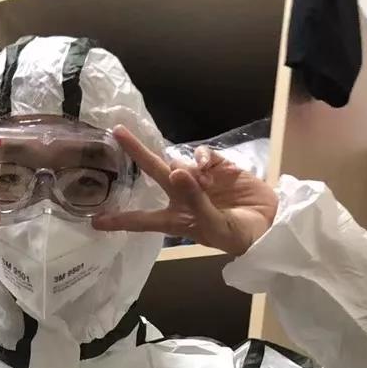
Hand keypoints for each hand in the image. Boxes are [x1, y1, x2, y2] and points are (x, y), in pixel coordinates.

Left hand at [93, 126, 278, 255]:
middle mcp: (182, 197)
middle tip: (118, 132)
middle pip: (154, 173)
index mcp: (177, 219)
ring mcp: (200, 180)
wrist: (270, 225)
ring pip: (180, 161)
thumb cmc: (239, 235)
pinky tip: (211, 167)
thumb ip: (195, 200)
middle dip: (137, 153)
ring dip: (186, 166)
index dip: (120, 220)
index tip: (96, 221)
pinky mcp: (218, 167)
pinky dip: (204, 157)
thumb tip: (177, 170)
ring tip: (204, 181)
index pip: (142, 220)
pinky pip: (203, 155)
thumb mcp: (215, 226)